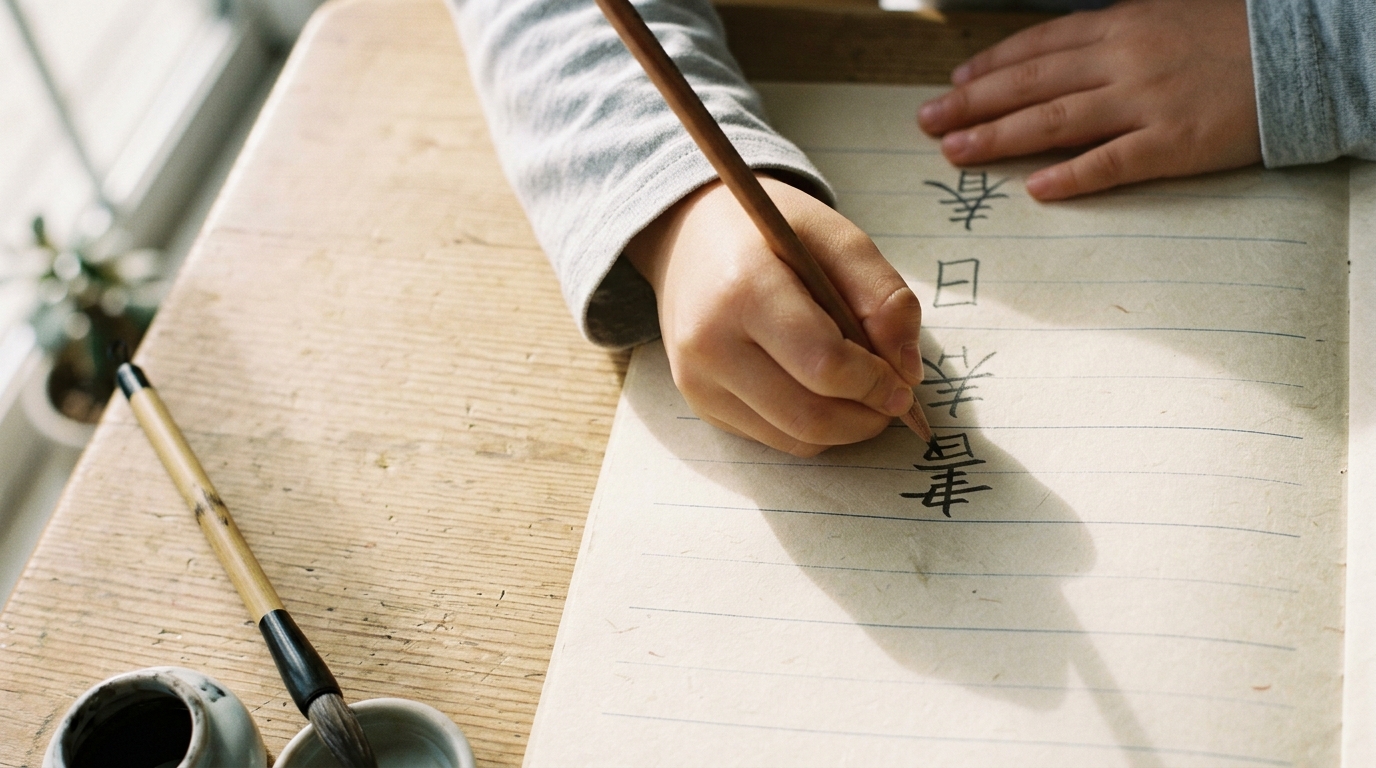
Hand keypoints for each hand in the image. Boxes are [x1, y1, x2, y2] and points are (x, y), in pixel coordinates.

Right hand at [625, 176, 923, 456]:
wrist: (689, 238)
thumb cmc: (770, 234)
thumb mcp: (837, 238)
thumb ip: (883, 296)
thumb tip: (907, 371)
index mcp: (744, 288)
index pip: (823, 364)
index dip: (875, 382)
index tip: (904, 383)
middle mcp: (709, 342)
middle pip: (809, 416)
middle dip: (866, 418)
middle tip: (892, 400)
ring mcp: (697, 380)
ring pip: (794, 439)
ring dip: (844, 429)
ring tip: (861, 394)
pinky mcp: (699, 404)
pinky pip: (773, 439)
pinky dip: (810, 427)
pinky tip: (819, 391)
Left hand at [916, 0, 1259, 199]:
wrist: (1305, 54)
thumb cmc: (1230, 37)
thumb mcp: (1162, 18)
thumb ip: (1110, 39)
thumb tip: (1056, 63)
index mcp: (1119, 26)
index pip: (1037, 46)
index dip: (989, 67)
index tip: (952, 84)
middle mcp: (1124, 60)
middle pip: (1031, 83)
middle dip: (973, 103)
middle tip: (928, 122)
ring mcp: (1147, 101)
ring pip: (1056, 121)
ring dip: (1000, 137)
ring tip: (957, 151)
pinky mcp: (1175, 142)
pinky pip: (1113, 162)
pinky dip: (1072, 176)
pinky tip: (1036, 189)